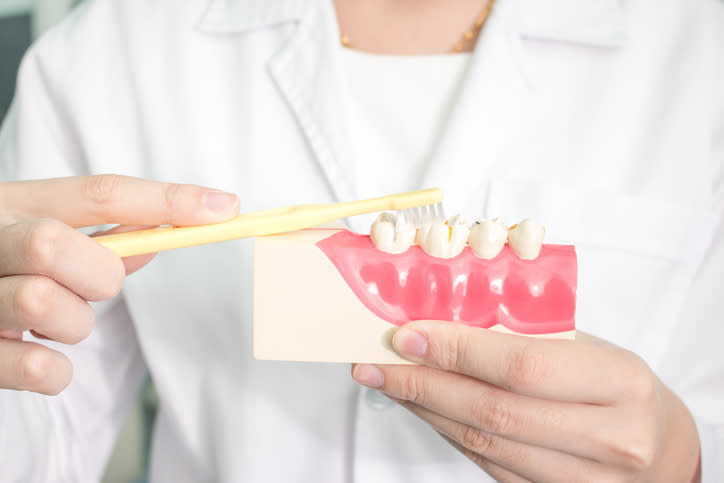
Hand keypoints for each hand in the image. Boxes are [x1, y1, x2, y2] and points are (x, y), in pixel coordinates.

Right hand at [0, 175, 238, 394]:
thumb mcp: (32, 236)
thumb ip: (95, 239)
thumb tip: (156, 242)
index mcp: (11, 202)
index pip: (99, 193)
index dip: (168, 199)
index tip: (226, 208)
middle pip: (60, 245)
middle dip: (95, 276)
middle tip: (85, 287)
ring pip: (47, 305)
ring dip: (72, 324)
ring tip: (49, 323)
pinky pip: (39, 369)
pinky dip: (55, 372)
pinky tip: (37, 359)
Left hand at [352, 322, 700, 481]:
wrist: (658, 442)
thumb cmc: (618, 383)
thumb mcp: (587, 347)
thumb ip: (524, 337)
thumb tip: (444, 322)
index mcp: (620, 382)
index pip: (521, 367)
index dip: (456, 352)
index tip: (408, 336)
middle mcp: (609, 438)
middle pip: (492, 412)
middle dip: (424, 383)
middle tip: (379, 362)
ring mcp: (585, 479)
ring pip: (483, 443)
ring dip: (426, 409)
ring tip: (390, 381)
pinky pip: (487, 464)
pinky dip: (447, 432)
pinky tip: (424, 406)